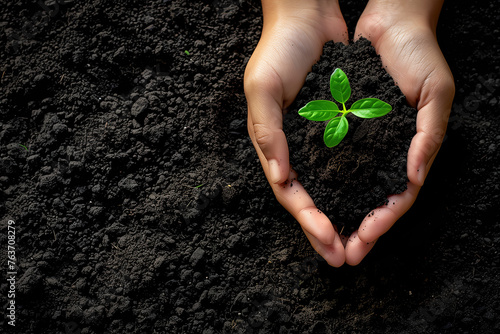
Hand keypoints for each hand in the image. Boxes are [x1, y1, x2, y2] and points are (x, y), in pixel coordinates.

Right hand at [244, 0, 347, 266]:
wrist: (306, 16)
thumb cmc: (278, 50)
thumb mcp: (263, 88)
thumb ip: (268, 132)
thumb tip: (280, 177)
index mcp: (272, 144)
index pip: (289, 192)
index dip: (307, 219)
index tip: (328, 242)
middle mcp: (293, 148)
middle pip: (309, 199)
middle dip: (323, 230)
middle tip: (343, 258)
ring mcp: (315, 141)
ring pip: (329, 186)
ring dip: (341, 215)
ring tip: (358, 241)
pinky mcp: (336, 128)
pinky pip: (346, 162)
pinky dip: (354, 184)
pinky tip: (367, 201)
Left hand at [344, 0, 454, 264]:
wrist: (390, 23)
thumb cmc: (419, 55)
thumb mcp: (436, 93)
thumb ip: (430, 135)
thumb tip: (415, 177)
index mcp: (408, 152)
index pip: (396, 197)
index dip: (382, 221)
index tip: (365, 239)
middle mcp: (381, 153)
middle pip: (366, 200)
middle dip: (355, 230)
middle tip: (340, 257)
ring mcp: (359, 143)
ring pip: (344, 187)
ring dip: (334, 214)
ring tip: (321, 239)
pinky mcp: (338, 128)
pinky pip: (328, 160)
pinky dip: (321, 182)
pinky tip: (309, 199)